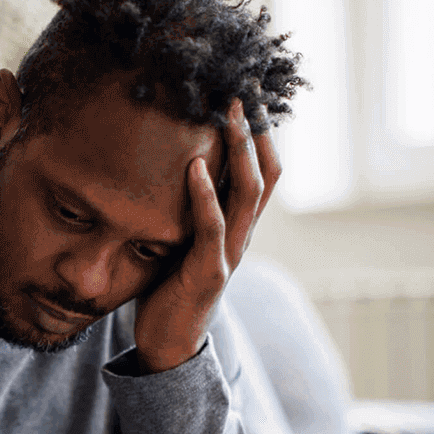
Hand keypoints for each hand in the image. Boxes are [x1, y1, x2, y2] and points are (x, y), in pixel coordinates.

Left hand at [132, 97, 281, 373]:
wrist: (168, 344)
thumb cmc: (169, 287)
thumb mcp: (181, 240)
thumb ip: (186, 209)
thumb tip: (169, 164)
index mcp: (238, 227)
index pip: (263, 172)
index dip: (262, 134)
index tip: (248, 93)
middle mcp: (242, 236)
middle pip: (266, 174)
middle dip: (257, 130)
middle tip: (242, 88)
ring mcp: (229, 254)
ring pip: (248, 193)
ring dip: (240, 150)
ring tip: (228, 113)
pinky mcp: (208, 272)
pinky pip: (212, 227)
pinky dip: (205, 195)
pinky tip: (194, 165)